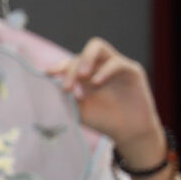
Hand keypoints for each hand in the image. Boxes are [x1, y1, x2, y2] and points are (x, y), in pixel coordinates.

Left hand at [53, 38, 165, 164]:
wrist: (128, 132)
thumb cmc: (103, 121)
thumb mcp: (78, 110)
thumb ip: (66, 97)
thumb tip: (50, 84)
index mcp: (85, 76)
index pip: (70, 62)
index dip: (59, 66)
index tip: (49, 74)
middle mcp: (98, 67)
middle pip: (80, 55)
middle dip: (70, 68)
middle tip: (67, 87)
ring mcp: (115, 66)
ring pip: (98, 47)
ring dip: (86, 60)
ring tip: (82, 78)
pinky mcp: (132, 70)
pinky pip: (116, 62)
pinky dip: (104, 71)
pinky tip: (97, 83)